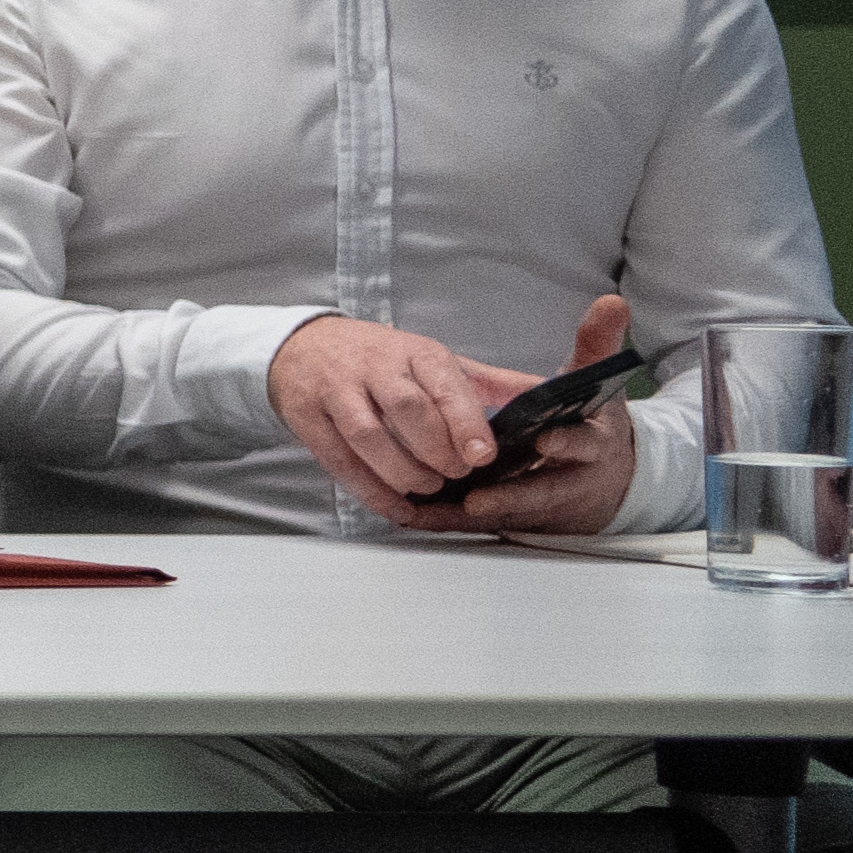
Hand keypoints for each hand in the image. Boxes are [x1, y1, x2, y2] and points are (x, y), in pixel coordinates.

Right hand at [284, 292, 638, 538]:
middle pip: (405, 408)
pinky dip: (367, 489)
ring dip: (401, 470)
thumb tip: (549, 396)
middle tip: (456, 473)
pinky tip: (394, 506)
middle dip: (435, 448)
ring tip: (426, 486)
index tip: (483, 454)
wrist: (302, 347)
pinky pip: (337, 460)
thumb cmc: (380, 359)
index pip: (443, 384)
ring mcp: (335, 392)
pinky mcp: (307, 419)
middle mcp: (373, 367)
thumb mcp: (435, 360)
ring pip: (368, 436)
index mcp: (415, 352)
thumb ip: (491, 383)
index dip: (464, 422)